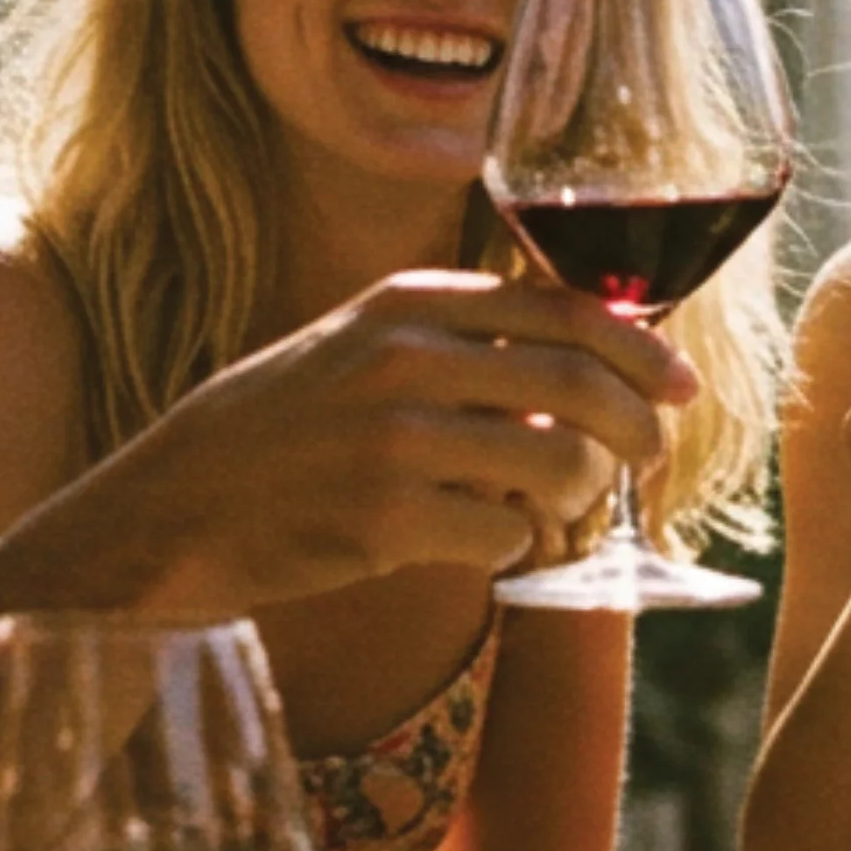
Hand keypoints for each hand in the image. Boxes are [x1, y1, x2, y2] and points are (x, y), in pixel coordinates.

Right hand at [131, 271, 697, 609]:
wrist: (174, 506)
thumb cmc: (273, 431)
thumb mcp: (352, 347)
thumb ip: (452, 344)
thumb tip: (578, 369)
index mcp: (401, 302)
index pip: (561, 308)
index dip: (639, 348)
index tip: (676, 385)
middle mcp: (404, 359)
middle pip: (580, 383)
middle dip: (635, 429)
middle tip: (645, 460)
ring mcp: (396, 440)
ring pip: (559, 463)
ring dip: (576, 495)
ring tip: (549, 508)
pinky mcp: (388, 521)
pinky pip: (505, 539)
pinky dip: (506, 549)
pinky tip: (469, 543)